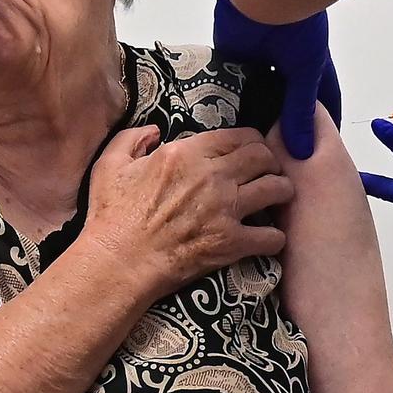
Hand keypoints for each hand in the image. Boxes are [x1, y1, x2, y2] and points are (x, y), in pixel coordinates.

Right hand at [84, 124, 292, 299]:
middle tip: (269, 170)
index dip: (251, 140)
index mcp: (186, 153)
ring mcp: (226, 210)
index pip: (239, 135)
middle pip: (263, 157)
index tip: (252, 149)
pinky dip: (275, 237)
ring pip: (277, 189)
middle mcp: (213, 176)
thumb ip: (133, 138)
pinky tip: (269, 238)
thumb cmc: (111, 214)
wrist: (118, 261)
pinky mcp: (231, 242)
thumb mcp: (110, 164)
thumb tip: (154, 130)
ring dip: (282, 191)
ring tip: (279, 196)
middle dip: (272, 161)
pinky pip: (272, 236)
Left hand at [202, 0, 340, 159]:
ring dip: (252, 115)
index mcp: (310, 66)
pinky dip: (227, 101)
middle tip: (275, 162)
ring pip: (255, 96)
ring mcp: (257, 61)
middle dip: (280, 126)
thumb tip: (302, 151)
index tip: (320, 157)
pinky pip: (229, 84)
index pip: (320, 103)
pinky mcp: (232, 57)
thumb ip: (299, 110)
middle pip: (283, 103)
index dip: (321, 128)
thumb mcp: (305, 71)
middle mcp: (284, 64)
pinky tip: (222, 127)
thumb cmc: (297, 24)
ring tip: (247, 151)